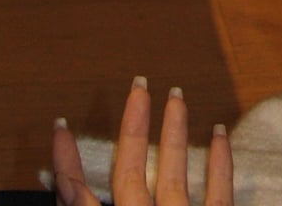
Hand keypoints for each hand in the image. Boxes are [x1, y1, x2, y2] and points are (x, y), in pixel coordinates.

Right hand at [52, 76, 232, 205]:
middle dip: (132, 128)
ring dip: (174, 132)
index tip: (61, 128)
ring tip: (176, 96)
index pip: (78, 197)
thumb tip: (70, 190)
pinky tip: (220, 134)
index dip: (66, 163)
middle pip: (131, 173)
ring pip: (174, 173)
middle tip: (137, 87)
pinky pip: (219, 195)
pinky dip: (221, 164)